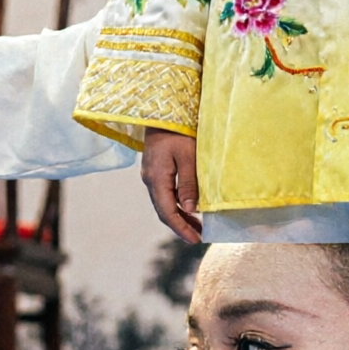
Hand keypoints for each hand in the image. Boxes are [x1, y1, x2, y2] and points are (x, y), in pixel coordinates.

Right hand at [141, 128, 202, 242]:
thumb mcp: (189, 155)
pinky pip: (165, 194)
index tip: (196, 239)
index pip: (168, 211)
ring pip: (164, 203)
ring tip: (197, 226)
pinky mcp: (155, 170)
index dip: (181, 228)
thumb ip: (189, 183)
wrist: (161, 110)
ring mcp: (151, 175)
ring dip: (179, 216)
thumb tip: (191, 209)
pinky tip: (189, 207)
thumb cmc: (178, 130)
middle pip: (163, 211)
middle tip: (198, 237)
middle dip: (180, 226)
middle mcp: (150, 180)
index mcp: (156, 178)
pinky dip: (177, 204)